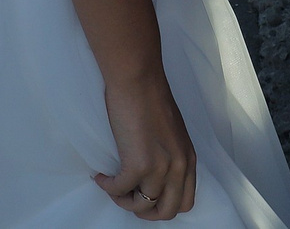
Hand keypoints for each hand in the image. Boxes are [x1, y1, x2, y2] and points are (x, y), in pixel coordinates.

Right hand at [94, 74, 195, 221]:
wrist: (137, 78)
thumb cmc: (149, 96)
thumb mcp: (170, 132)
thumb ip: (169, 154)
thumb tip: (152, 172)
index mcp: (188, 159)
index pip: (186, 201)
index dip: (163, 205)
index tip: (145, 195)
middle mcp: (179, 167)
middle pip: (167, 211)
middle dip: (145, 211)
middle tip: (128, 197)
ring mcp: (160, 168)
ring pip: (143, 206)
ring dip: (123, 200)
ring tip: (112, 185)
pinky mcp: (138, 165)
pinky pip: (119, 190)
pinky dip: (107, 187)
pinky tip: (100, 175)